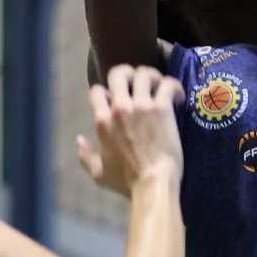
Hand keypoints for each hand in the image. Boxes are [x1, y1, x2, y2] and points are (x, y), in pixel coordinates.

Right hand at [77, 65, 183, 196]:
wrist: (153, 183)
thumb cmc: (127, 182)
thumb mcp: (99, 174)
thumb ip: (85, 156)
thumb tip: (78, 140)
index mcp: (102, 121)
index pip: (97, 91)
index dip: (107, 91)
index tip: (119, 99)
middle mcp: (119, 109)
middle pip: (119, 73)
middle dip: (129, 73)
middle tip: (141, 82)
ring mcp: (141, 106)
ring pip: (144, 73)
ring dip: (153, 76)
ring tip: (161, 86)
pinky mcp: (162, 108)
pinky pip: (167, 84)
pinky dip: (174, 85)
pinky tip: (178, 96)